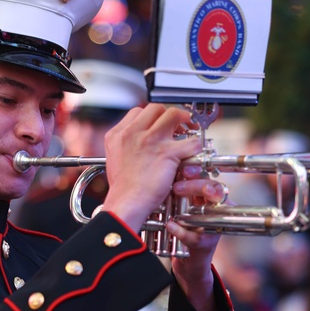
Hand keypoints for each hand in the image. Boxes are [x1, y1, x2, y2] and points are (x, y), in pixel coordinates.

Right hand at [102, 104, 198, 231]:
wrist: (127, 201)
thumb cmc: (122, 186)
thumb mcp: (114, 157)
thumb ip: (126, 143)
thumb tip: (138, 140)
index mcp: (118, 133)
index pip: (139, 112)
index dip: (152, 117)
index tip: (159, 124)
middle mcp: (134, 133)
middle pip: (156, 108)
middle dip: (169, 114)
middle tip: (177, 124)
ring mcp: (151, 141)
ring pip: (173, 115)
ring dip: (184, 120)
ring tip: (189, 129)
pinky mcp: (167, 153)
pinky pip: (190, 141)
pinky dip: (195, 145)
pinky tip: (193, 150)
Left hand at [168, 167, 227, 283]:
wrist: (188, 258)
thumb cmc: (184, 225)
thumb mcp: (181, 203)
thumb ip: (179, 187)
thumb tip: (166, 167)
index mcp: (211, 196)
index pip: (209, 178)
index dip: (198, 172)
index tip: (183, 169)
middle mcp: (217, 210)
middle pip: (215, 191)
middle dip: (196, 187)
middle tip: (176, 188)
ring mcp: (215, 227)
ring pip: (210, 213)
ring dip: (191, 208)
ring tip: (174, 206)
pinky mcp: (207, 245)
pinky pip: (196, 237)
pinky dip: (181, 231)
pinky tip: (170, 225)